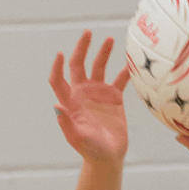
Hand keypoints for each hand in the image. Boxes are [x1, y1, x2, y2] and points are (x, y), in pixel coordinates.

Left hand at [49, 30, 130, 164]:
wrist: (108, 156)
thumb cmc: (90, 149)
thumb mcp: (78, 138)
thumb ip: (67, 123)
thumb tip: (56, 106)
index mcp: (70, 101)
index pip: (58, 79)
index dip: (58, 67)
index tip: (61, 54)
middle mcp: (82, 93)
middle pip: (78, 65)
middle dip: (82, 48)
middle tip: (88, 33)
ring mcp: (98, 93)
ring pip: (99, 67)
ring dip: (103, 53)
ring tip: (109, 39)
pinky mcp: (114, 97)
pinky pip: (120, 79)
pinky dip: (126, 71)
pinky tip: (133, 62)